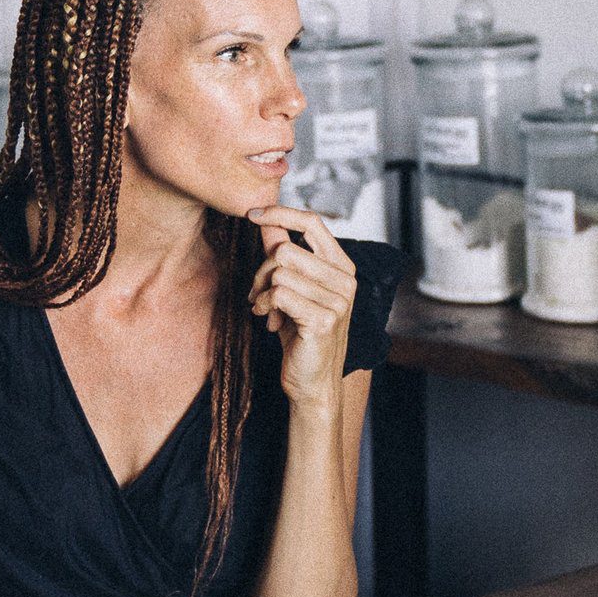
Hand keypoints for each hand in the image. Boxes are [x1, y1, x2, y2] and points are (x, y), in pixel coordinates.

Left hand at [247, 206, 355, 407]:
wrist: (312, 383)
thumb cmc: (302, 336)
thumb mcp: (294, 289)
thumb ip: (284, 254)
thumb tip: (266, 221)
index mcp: (342, 267)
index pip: (313, 222)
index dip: (281, 213)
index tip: (252, 215)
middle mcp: (345, 281)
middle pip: (286, 250)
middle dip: (261, 271)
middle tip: (257, 293)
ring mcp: (338, 301)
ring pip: (280, 272)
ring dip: (261, 292)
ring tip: (265, 310)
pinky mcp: (323, 320)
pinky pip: (279, 294)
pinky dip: (265, 306)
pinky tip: (269, 322)